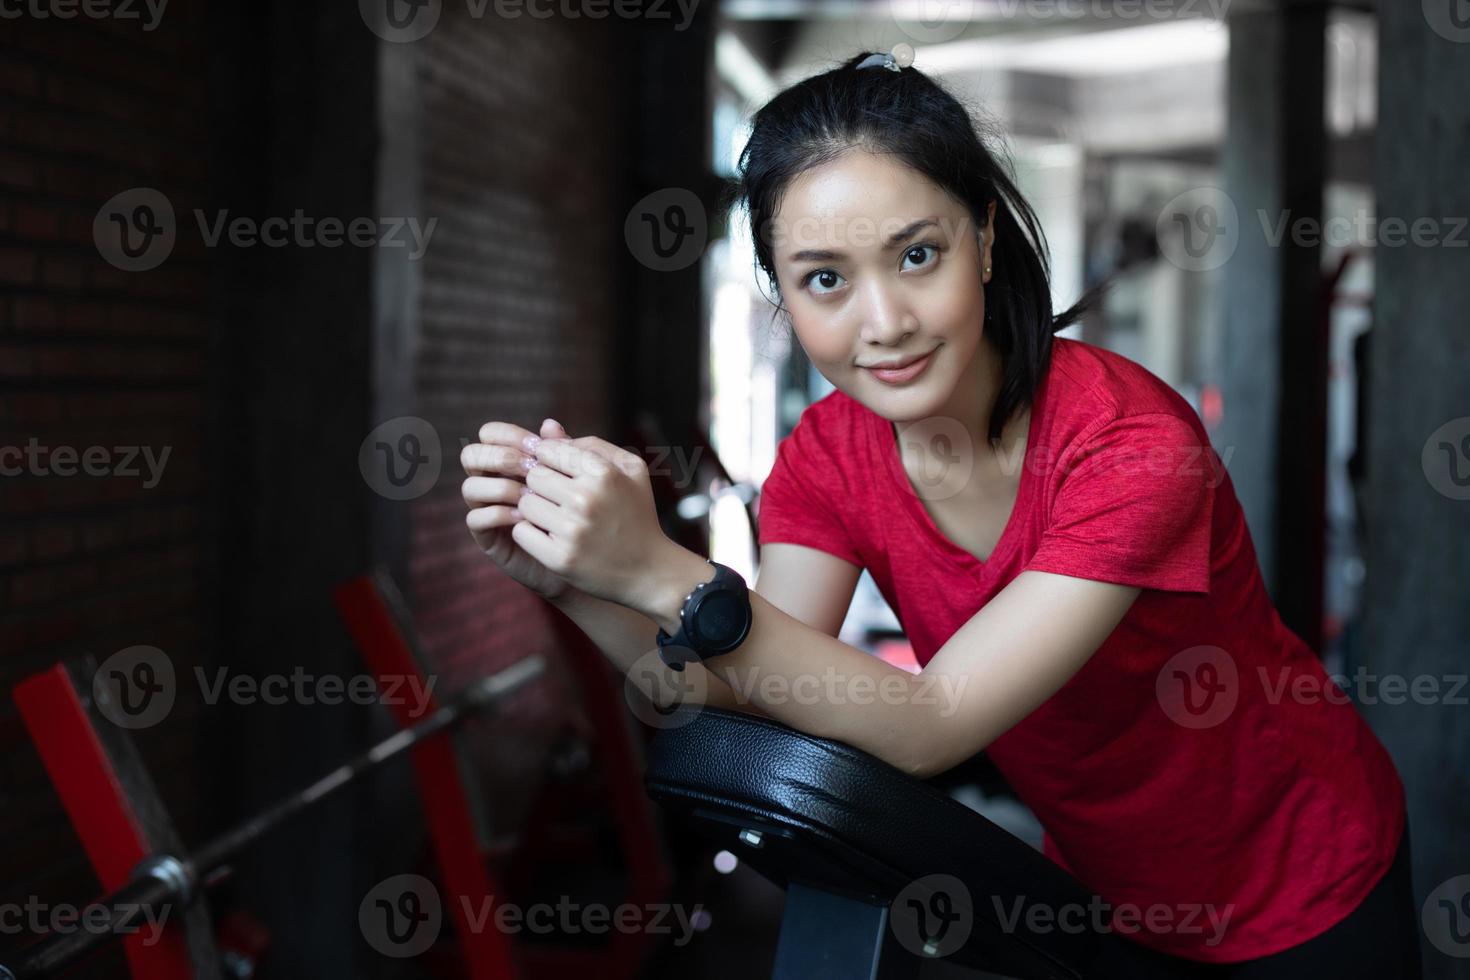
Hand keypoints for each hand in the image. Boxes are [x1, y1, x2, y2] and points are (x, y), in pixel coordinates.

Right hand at [461, 418, 578, 601]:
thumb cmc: (583, 512)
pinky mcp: (488, 537)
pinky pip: (475, 518)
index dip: (509, 434)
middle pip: (471, 455)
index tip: (537, 446)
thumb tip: (550, 424)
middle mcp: (494, 480)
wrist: (586, 557)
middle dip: (499, 457)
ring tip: (529, 496)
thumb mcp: (577, 478)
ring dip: (500, 486)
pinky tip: (523, 517)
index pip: (491, 434)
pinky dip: (497, 513)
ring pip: (470, 486)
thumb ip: (563, 452)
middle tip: (529, 468)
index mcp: (511, 461)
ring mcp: (487, 508)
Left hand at [513, 424, 681, 610]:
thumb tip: (547, 428)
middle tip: (560, 500)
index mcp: (603, 473)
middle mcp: (586, 499)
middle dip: (543, 486)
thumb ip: (591, 445)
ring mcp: (572, 530)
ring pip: (525, 503)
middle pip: (534, 476)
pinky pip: (521, 531)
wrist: (650, 570)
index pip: (549, 450)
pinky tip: (551, 537)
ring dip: (536, 510)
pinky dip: (531, 533)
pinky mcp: (559, 558)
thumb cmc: (637, 514)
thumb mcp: (631, 471)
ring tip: (557, 518)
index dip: (551, 462)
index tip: (562, 475)